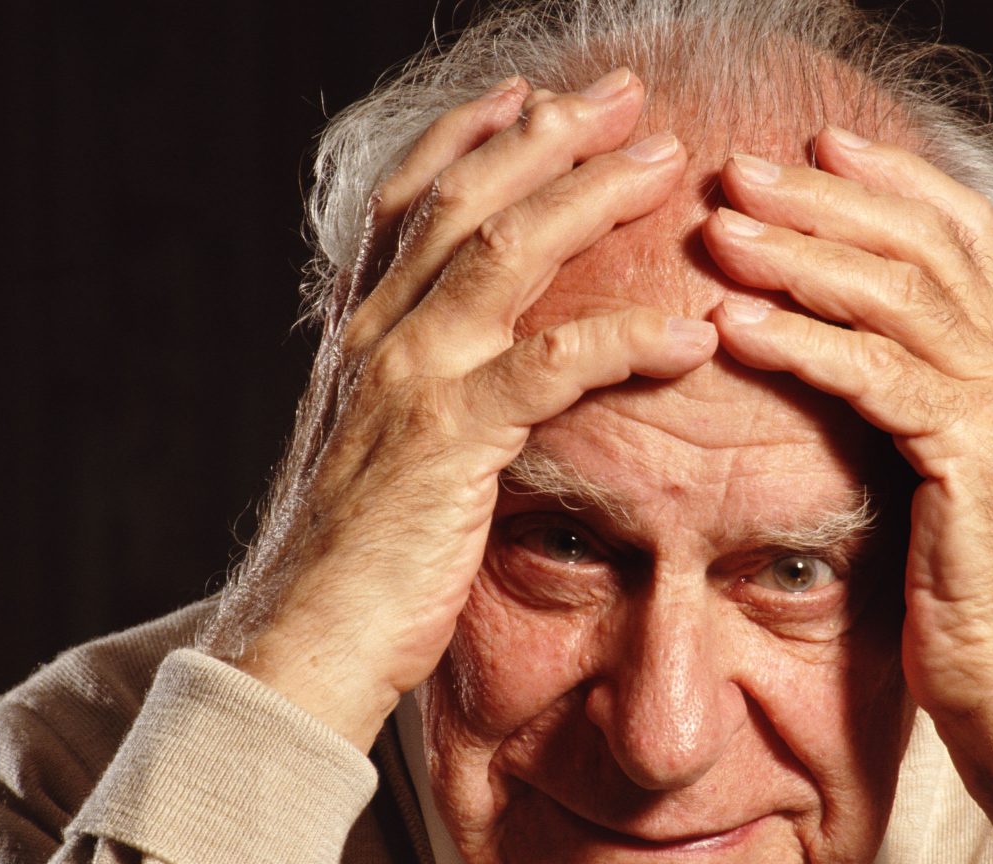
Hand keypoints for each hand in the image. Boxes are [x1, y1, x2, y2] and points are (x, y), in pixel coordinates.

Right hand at [199, 70, 717, 750]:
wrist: (301, 640)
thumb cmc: (349, 561)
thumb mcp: (370, 453)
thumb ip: (408, 393)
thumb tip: (459, 372)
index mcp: (358, 336)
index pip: (409, 203)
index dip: (467, 136)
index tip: (527, 94)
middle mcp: (374, 338)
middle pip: (464, 198)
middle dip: (549, 132)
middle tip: (625, 95)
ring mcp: (407, 381)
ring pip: (505, 251)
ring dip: (593, 194)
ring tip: (667, 162)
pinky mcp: (447, 441)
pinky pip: (551, 367)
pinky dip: (626, 341)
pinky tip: (692, 336)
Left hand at [703, 127, 992, 858]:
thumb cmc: (962, 597)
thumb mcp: (929, 482)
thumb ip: (899, 410)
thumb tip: (823, 365)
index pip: (955, 233)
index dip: (886, 180)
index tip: (811, 144)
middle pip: (918, 243)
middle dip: (822, 198)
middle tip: (737, 170)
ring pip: (897, 295)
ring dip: (800, 255)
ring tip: (720, 231)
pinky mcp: (971, 461)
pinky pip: (878, 379)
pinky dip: (804, 344)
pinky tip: (737, 328)